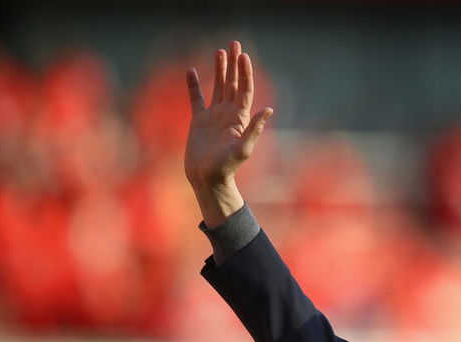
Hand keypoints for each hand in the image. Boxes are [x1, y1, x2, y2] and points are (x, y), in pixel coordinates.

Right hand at [184, 41, 273, 224]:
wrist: (207, 178)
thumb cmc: (227, 167)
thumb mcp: (243, 149)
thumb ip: (255, 129)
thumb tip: (269, 110)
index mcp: (241, 118)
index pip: (245, 90)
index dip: (245, 72)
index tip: (244, 55)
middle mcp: (229, 114)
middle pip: (233, 83)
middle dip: (234, 64)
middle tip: (234, 43)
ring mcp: (214, 115)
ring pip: (218, 86)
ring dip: (219, 69)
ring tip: (219, 51)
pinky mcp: (198, 120)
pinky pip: (196, 98)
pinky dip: (194, 85)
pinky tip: (192, 71)